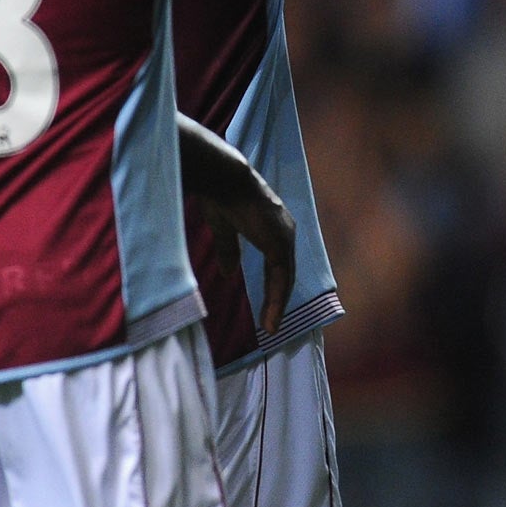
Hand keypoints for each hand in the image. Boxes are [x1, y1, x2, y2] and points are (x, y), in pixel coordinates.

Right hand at [200, 181, 297, 340]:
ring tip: (271, 327)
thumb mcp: (224, 229)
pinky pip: (281, 278)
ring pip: (285, 279)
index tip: (266, 309)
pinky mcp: (279, 243)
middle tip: (271, 324)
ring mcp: (284, 237)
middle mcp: (284, 232)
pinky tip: (271, 318)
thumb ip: (229, 250)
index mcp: (273, 227)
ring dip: (278, 305)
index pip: (277, 264)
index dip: (272, 287)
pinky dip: (276, 300)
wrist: (222, 179)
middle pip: (284, 273)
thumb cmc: (221, 197)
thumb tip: (229, 273)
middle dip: (277, 299)